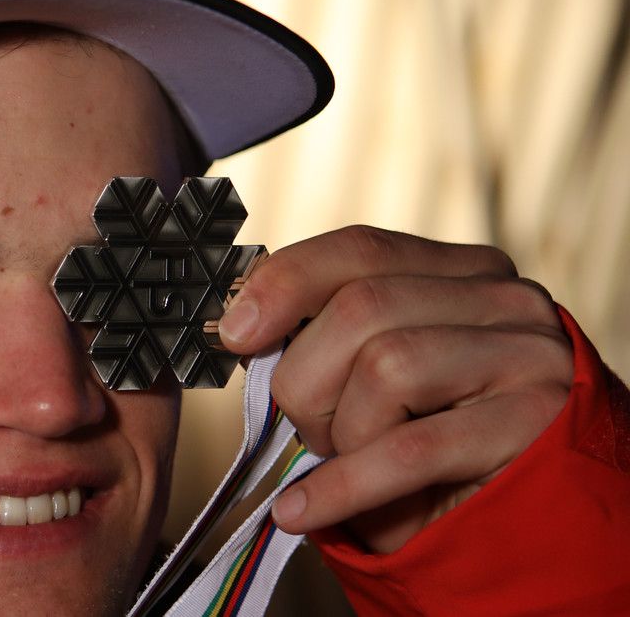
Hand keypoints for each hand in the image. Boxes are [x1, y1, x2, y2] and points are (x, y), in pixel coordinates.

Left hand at [218, 226, 572, 552]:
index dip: (284, 284)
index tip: (235, 332)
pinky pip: (408, 451)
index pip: (360, 249)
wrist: (524, 520)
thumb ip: (329, 336)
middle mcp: (502, 299)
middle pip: (361, 308)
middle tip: (310, 430)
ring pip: (386, 366)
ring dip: (341, 432)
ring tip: (348, 461)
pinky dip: (340, 485)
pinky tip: (301, 509)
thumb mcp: (380, 377)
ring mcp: (527, 356)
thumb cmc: (435, 444)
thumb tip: (241, 322)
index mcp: (461, 272)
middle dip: (308, 381)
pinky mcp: (534, 424)